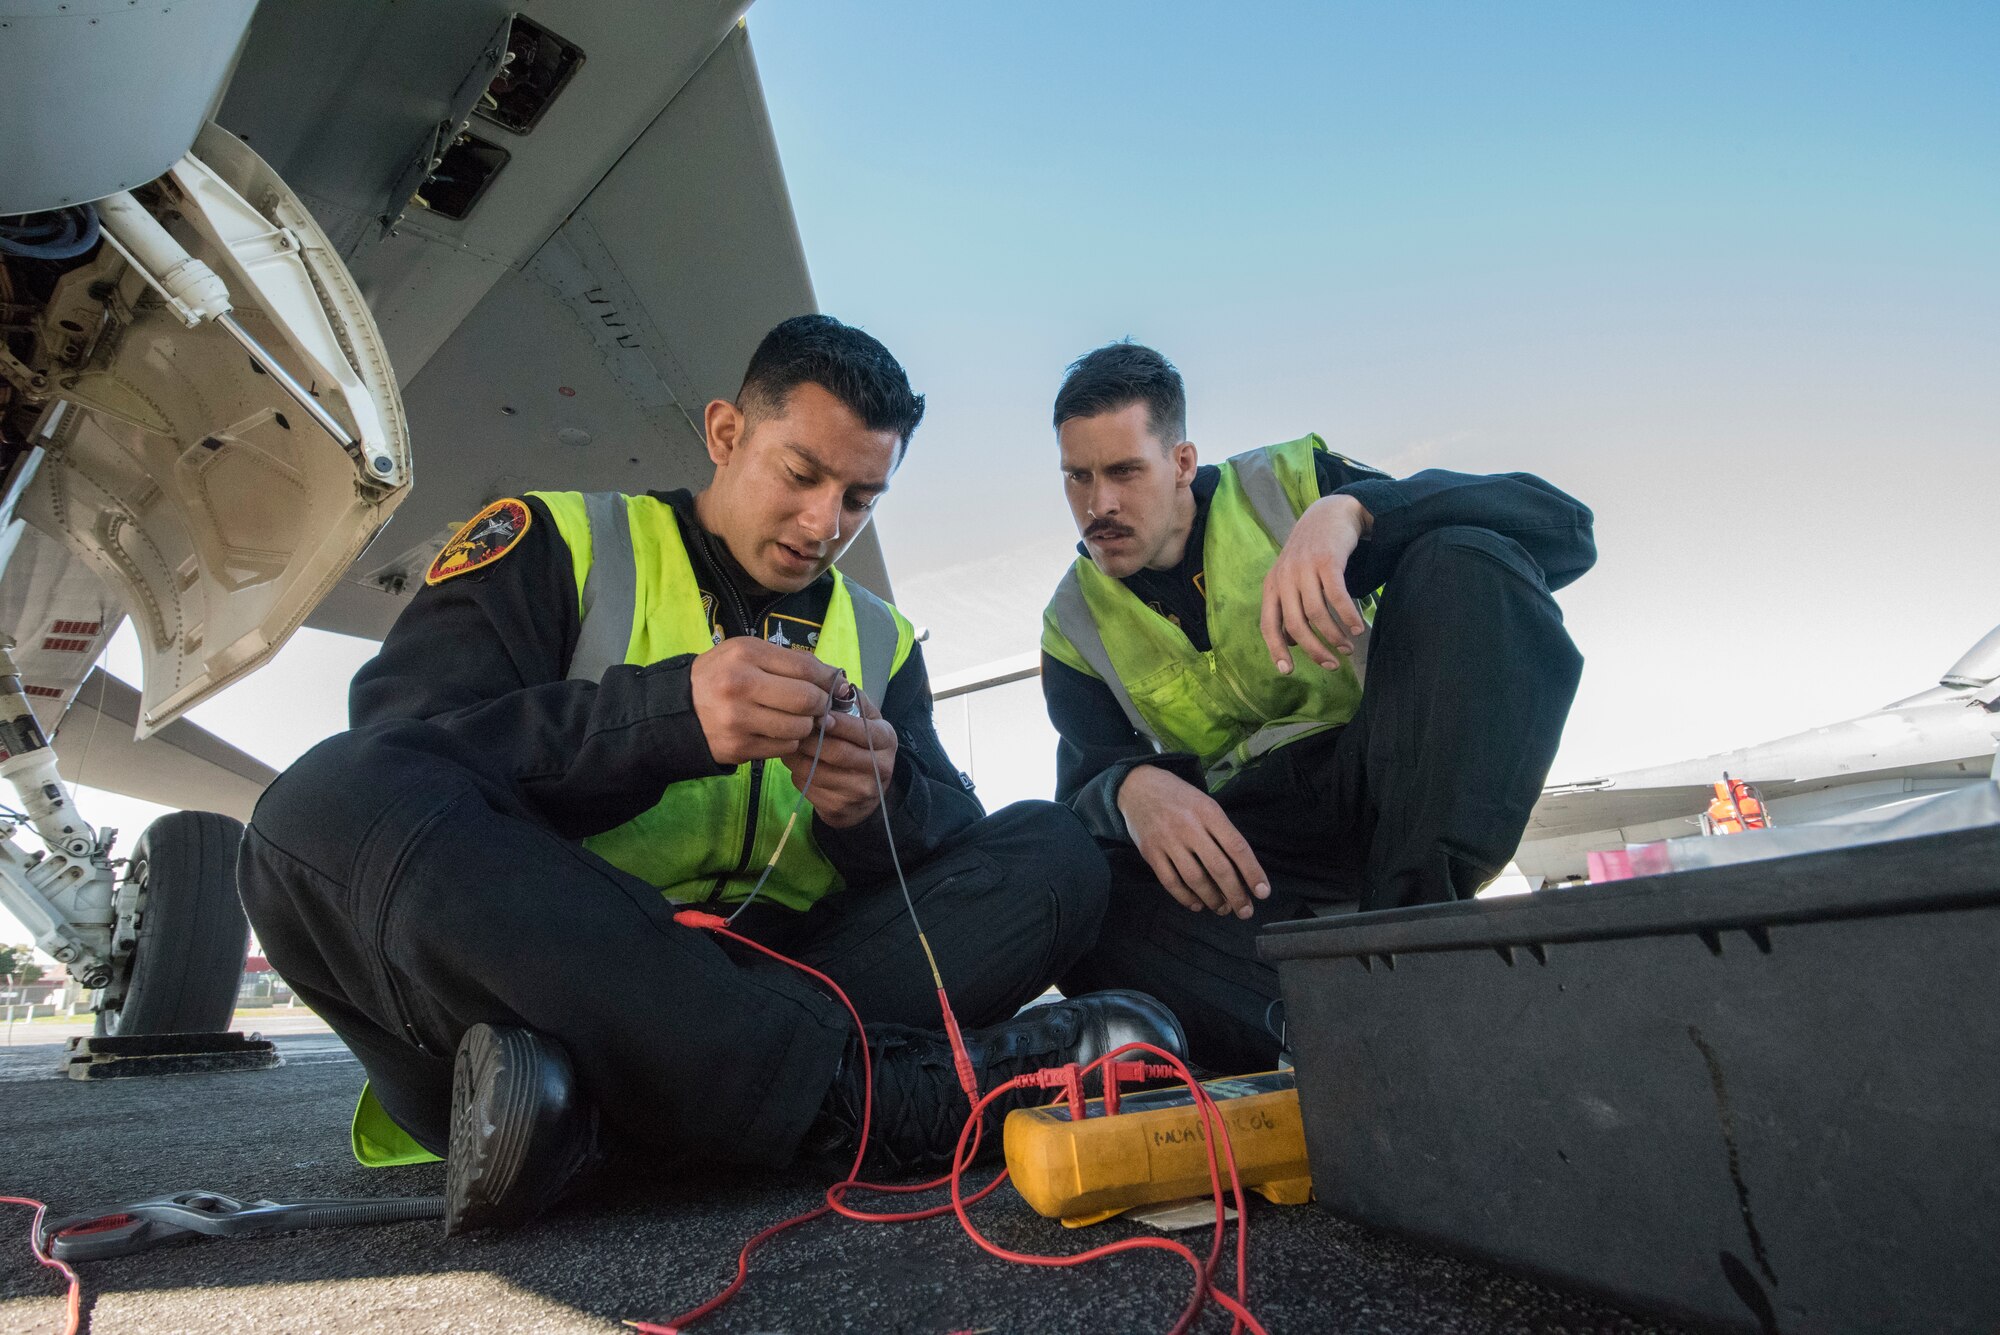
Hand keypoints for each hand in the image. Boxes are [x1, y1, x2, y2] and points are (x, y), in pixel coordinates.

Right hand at [690, 636, 838, 765]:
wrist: (678, 709)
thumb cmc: (721, 676)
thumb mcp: (747, 654)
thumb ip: (789, 661)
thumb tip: (836, 679)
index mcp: (746, 654)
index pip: (805, 667)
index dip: (828, 680)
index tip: (836, 687)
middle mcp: (740, 684)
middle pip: (806, 699)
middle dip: (819, 705)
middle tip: (817, 707)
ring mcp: (738, 719)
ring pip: (799, 728)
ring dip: (805, 726)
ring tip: (794, 719)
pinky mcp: (738, 747)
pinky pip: (784, 748)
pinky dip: (788, 742)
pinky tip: (776, 732)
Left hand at [781, 688, 896, 828]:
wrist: (867, 793)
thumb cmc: (862, 745)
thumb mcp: (868, 720)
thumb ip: (854, 701)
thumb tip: (834, 684)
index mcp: (886, 741)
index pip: (860, 730)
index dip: (836, 721)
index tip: (816, 712)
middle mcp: (879, 768)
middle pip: (837, 752)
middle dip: (810, 738)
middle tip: (792, 726)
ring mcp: (859, 792)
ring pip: (817, 771)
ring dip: (797, 755)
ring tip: (788, 741)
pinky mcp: (839, 808)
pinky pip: (808, 786)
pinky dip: (796, 772)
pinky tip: (794, 761)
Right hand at [1116, 765, 1270, 918]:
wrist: (1139, 787)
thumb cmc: (1180, 798)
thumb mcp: (1206, 804)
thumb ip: (1222, 832)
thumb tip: (1241, 870)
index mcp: (1209, 812)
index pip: (1237, 847)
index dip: (1252, 872)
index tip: (1263, 893)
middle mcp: (1189, 826)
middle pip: (1218, 867)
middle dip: (1235, 894)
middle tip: (1245, 911)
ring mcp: (1168, 840)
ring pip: (1195, 879)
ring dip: (1212, 899)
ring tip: (1222, 909)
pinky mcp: (1150, 852)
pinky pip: (1170, 882)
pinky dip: (1185, 897)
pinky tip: (1196, 904)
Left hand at [1259, 494, 1371, 673]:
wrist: (1331, 512)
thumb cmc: (1312, 553)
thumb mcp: (1291, 577)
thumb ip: (1288, 606)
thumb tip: (1290, 643)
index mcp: (1272, 585)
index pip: (1268, 625)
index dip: (1276, 650)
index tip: (1288, 671)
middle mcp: (1285, 577)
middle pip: (1295, 625)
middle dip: (1314, 650)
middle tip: (1332, 665)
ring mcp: (1305, 568)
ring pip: (1317, 614)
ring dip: (1334, 635)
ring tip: (1348, 647)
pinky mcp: (1327, 560)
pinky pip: (1337, 596)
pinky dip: (1347, 616)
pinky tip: (1357, 627)